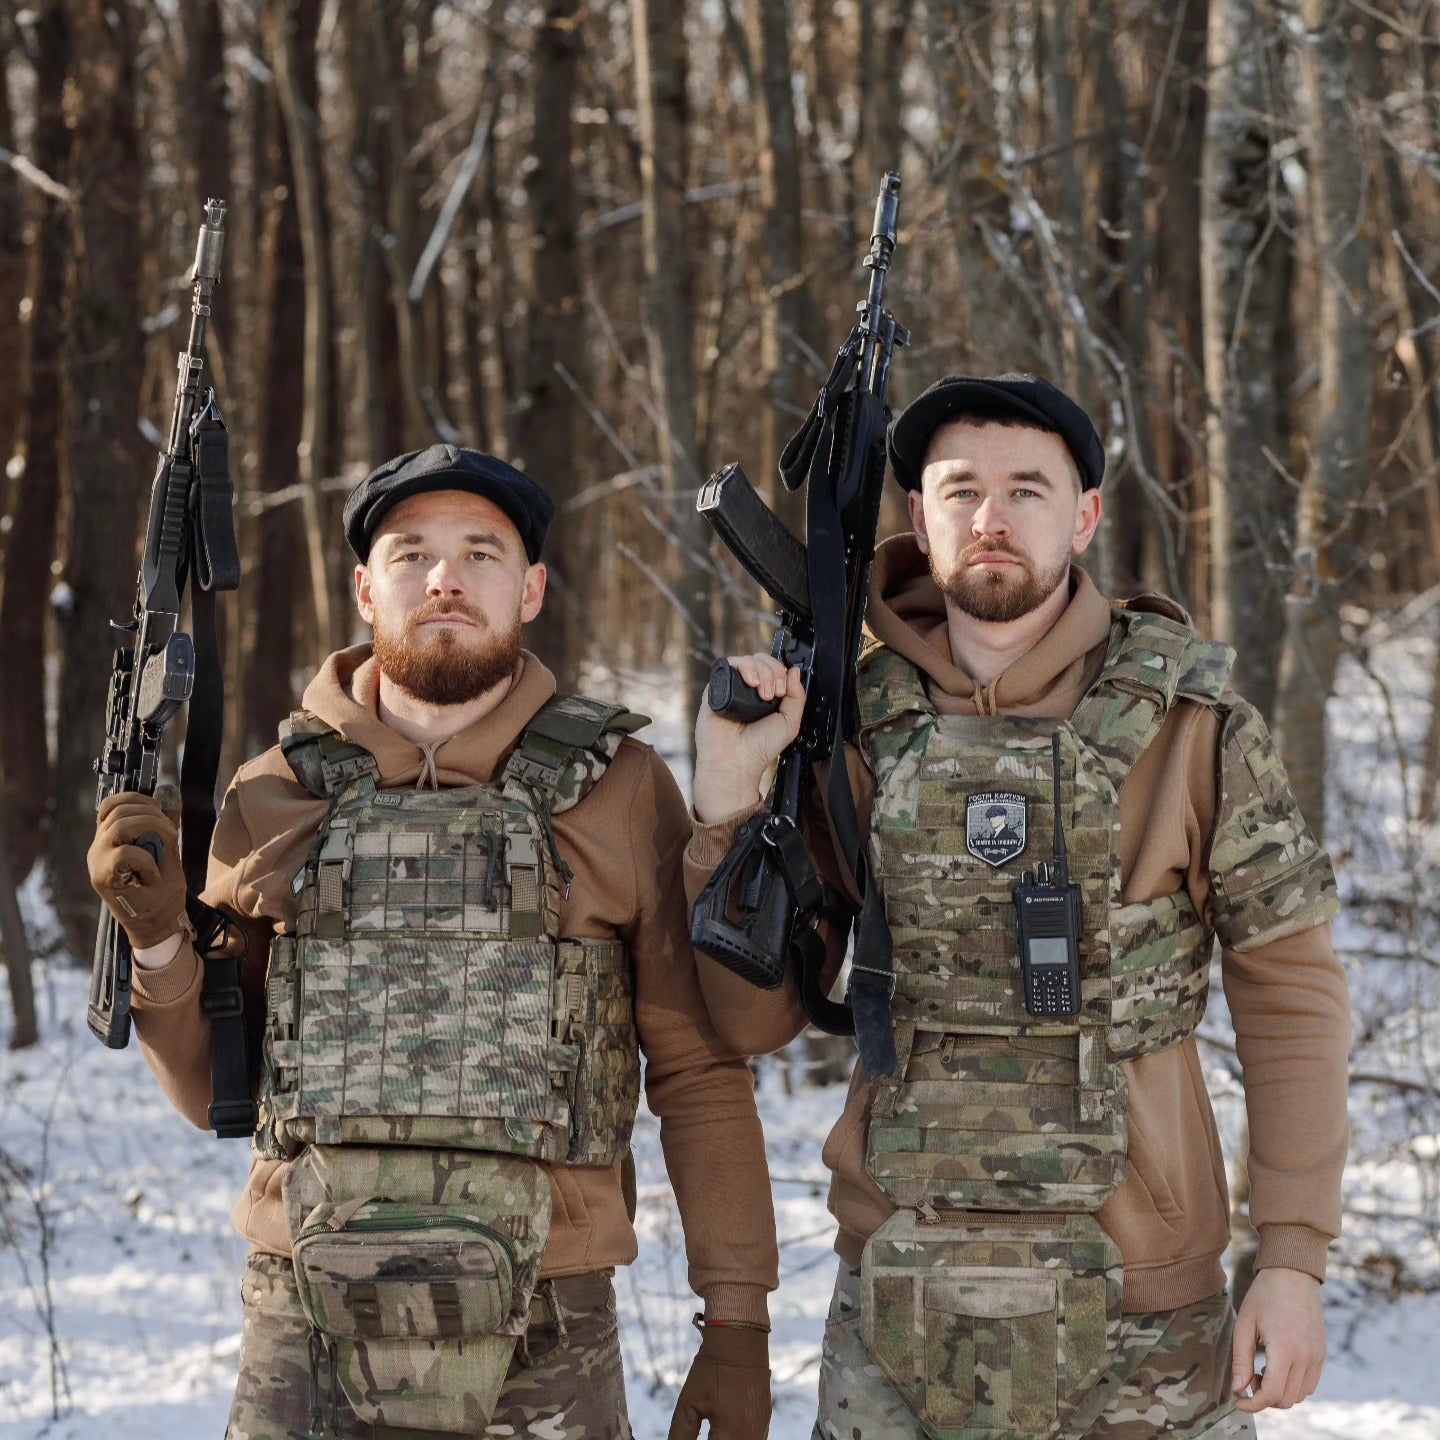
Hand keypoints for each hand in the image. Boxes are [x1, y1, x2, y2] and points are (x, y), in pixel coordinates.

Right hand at [87, 791, 187, 949]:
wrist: (158, 924)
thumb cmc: (161, 890)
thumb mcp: (166, 850)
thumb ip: (161, 826)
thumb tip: (168, 796)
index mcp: (109, 839)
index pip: (110, 805)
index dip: (136, 799)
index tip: (159, 809)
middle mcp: (98, 848)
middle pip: (116, 810)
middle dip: (151, 813)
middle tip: (171, 832)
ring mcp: (97, 862)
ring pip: (118, 826)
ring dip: (151, 829)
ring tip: (167, 846)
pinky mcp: (102, 877)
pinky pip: (125, 853)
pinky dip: (146, 859)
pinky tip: (153, 874)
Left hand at [667, 1323, 770, 1439]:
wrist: (740, 1339)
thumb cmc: (712, 1369)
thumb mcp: (690, 1404)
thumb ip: (681, 1436)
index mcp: (731, 1436)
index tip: (694, 1439)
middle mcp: (751, 1438)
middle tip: (703, 1435)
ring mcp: (761, 1430)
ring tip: (712, 1432)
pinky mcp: (765, 1421)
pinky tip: (723, 1432)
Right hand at [692, 654, 804, 824]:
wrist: (736, 760)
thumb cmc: (760, 748)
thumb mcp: (789, 723)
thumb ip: (797, 697)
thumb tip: (794, 671)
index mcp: (765, 695)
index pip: (774, 669)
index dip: (781, 673)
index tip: (782, 692)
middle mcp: (748, 690)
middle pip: (761, 661)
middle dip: (772, 671)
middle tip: (773, 693)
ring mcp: (732, 688)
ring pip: (746, 660)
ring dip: (760, 670)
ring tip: (762, 692)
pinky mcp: (716, 688)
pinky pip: (727, 666)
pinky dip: (742, 667)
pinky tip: (750, 684)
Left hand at [1232, 1267, 1326, 1412]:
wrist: (1293, 1274)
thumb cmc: (1264, 1296)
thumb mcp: (1245, 1324)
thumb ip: (1241, 1360)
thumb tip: (1238, 1390)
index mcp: (1285, 1349)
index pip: (1272, 1394)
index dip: (1253, 1404)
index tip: (1238, 1401)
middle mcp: (1306, 1357)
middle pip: (1286, 1400)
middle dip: (1264, 1397)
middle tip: (1249, 1376)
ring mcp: (1318, 1357)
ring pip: (1299, 1395)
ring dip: (1279, 1392)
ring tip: (1262, 1368)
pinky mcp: (1322, 1354)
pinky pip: (1310, 1384)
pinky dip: (1293, 1385)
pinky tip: (1277, 1366)